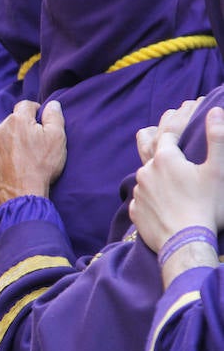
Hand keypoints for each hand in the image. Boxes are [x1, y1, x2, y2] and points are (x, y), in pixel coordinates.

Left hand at [0, 100, 66, 205]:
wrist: (23, 192)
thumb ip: (54, 117)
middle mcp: (0, 128)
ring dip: (8, 137)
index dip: (35, 110)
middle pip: (12, 119)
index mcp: (18, 119)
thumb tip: (52, 104)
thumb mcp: (57, 137)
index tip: (41, 120)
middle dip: (22, 125)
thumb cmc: (42, 164)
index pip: (26, 105)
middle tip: (33, 140)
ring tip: (20, 151)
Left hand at [130, 107, 223, 251]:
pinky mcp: (136, 211)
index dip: (179, 117)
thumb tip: (214, 111)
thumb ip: (217, 139)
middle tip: (166, 120)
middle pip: (149, 145)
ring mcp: (138, 192)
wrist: (185, 244)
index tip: (188, 106)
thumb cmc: (206, 207)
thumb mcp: (217, 170)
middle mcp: (146, 172)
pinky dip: (150, 190)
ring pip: (144, 172)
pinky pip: (142, 195)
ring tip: (162, 159)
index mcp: (165, 158)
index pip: (169, 130)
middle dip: (159, 131)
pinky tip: (157, 193)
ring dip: (154, 164)